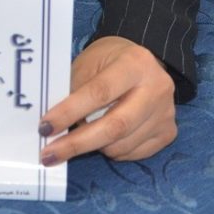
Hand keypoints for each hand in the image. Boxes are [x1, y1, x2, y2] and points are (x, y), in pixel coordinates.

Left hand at [38, 36, 176, 164]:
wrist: (143, 61)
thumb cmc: (108, 60)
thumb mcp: (87, 62)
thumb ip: (73, 89)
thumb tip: (53, 125)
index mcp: (134, 63)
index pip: (99, 92)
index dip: (70, 112)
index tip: (45, 127)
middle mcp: (157, 88)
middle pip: (115, 125)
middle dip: (78, 143)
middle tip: (50, 154)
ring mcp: (166, 113)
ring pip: (123, 144)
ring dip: (93, 147)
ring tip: (74, 141)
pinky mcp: (169, 132)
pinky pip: (134, 153)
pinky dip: (111, 151)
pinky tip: (100, 140)